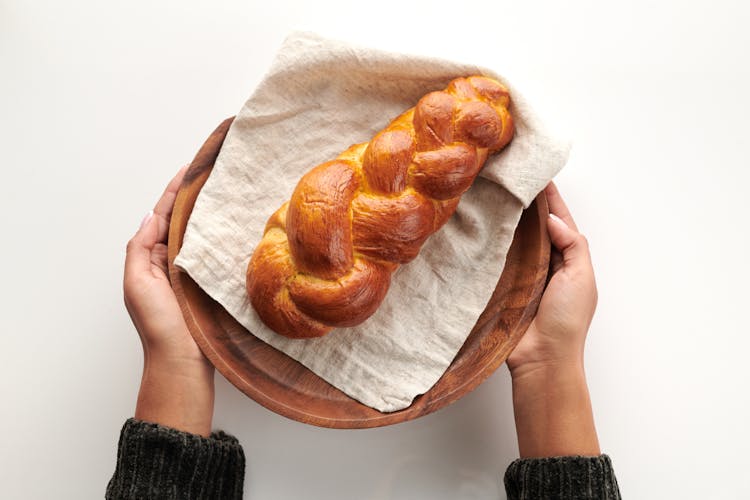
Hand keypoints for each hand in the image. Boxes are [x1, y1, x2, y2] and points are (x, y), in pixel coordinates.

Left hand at [124, 166, 213, 436]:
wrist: (182, 362)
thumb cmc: (158, 326)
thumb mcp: (137, 283)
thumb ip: (140, 248)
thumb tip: (151, 215)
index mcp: (150, 258)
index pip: (162, 215)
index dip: (175, 190)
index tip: (192, 167)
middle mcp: (171, 261)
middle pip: (182, 220)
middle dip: (195, 195)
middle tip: (215, 171)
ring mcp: (193, 271)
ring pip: (200, 234)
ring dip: (210, 212)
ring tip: (227, 189)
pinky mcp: (212, 282)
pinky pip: (216, 252)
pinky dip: (223, 235)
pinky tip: (236, 224)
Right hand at [506, 182, 599, 457]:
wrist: (542, 358)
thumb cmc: (567, 320)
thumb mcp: (582, 278)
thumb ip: (573, 245)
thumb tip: (553, 218)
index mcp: (568, 259)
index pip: (559, 220)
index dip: (550, 198)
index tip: (537, 172)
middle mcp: (544, 263)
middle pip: (533, 226)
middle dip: (524, 203)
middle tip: (508, 177)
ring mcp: (520, 274)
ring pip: (512, 239)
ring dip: (504, 220)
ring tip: (490, 194)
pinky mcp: (500, 285)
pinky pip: (493, 259)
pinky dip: (488, 243)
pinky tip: (477, 227)